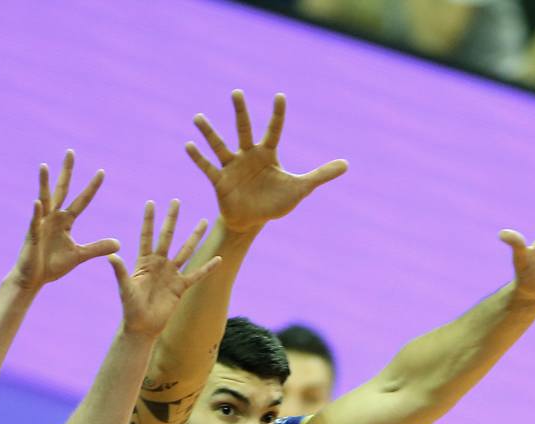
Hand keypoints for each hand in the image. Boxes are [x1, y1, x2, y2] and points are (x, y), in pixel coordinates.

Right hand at [12, 152, 120, 290]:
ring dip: (44, 183)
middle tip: (71, 152)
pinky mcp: (32, 236)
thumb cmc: (52, 265)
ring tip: (44, 166)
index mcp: (65, 221)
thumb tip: (119, 243)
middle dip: (67, 172)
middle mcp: (53, 217)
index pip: (82, 201)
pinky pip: (34, 222)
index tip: (102, 171)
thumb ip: (97, 248)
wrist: (33, 279)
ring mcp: (41, 224)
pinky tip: (37, 202)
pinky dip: (36, 213)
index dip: (91, 187)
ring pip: (44, 199)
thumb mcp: (79, 255)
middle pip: (62, 190)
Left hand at [111, 200, 220, 337]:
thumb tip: (111, 256)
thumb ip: (120, 271)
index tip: (151, 202)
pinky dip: (208, 268)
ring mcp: (171, 274)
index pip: (147, 236)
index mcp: (144, 261)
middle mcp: (159, 263)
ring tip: (203, 221)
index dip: (149, 220)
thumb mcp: (125, 287)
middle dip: (172, 219)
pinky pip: (197, 274)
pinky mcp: (180, 287)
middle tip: (176, 201)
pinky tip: (218, 259)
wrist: (142, 325)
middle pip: (167, 236)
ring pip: (185, 250)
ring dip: (194, 236)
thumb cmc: (130, 306)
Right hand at [186, 90, 347, 234]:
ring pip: (220, 146)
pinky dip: (198, 158)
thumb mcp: (300, 189)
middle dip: (240, 112)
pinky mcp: (220, 181)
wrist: (252, 221)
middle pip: (244, 129)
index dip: (278, 114)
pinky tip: (188, 146)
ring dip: (209, 133)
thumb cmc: (275, 202)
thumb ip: (321, 175)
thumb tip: (347, 164)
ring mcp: (232, 166)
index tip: (280, 96)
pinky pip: (207, 167)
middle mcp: (248, 155)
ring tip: (198, 118)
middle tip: (237, 92)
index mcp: (268, 154)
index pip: (274, 130)